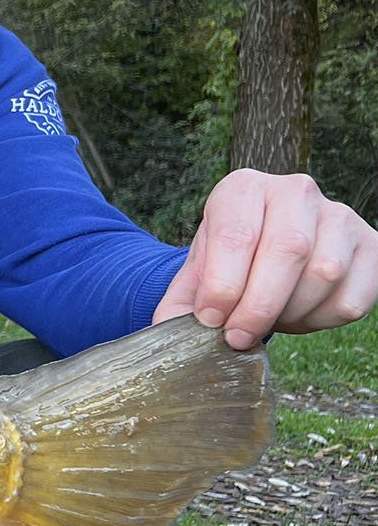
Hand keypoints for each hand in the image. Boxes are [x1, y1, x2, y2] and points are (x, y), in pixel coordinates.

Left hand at [154, 169, 377, 347]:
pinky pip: (351, 298)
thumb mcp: (196, 274)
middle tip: (237, 337)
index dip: (222, 286)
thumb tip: (167, 333)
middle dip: (258, 307)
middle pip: (287, 251)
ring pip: (324, 274)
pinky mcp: (371, 247)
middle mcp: (296, 191)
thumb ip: (180, 303)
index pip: (236, 235)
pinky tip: (298, 315)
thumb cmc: (228, 262)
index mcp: (244, 187)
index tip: (210, 320)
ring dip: (290, 314)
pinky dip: (321, 321)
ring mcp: (340, 216)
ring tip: (266, 321)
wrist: (265, 251)